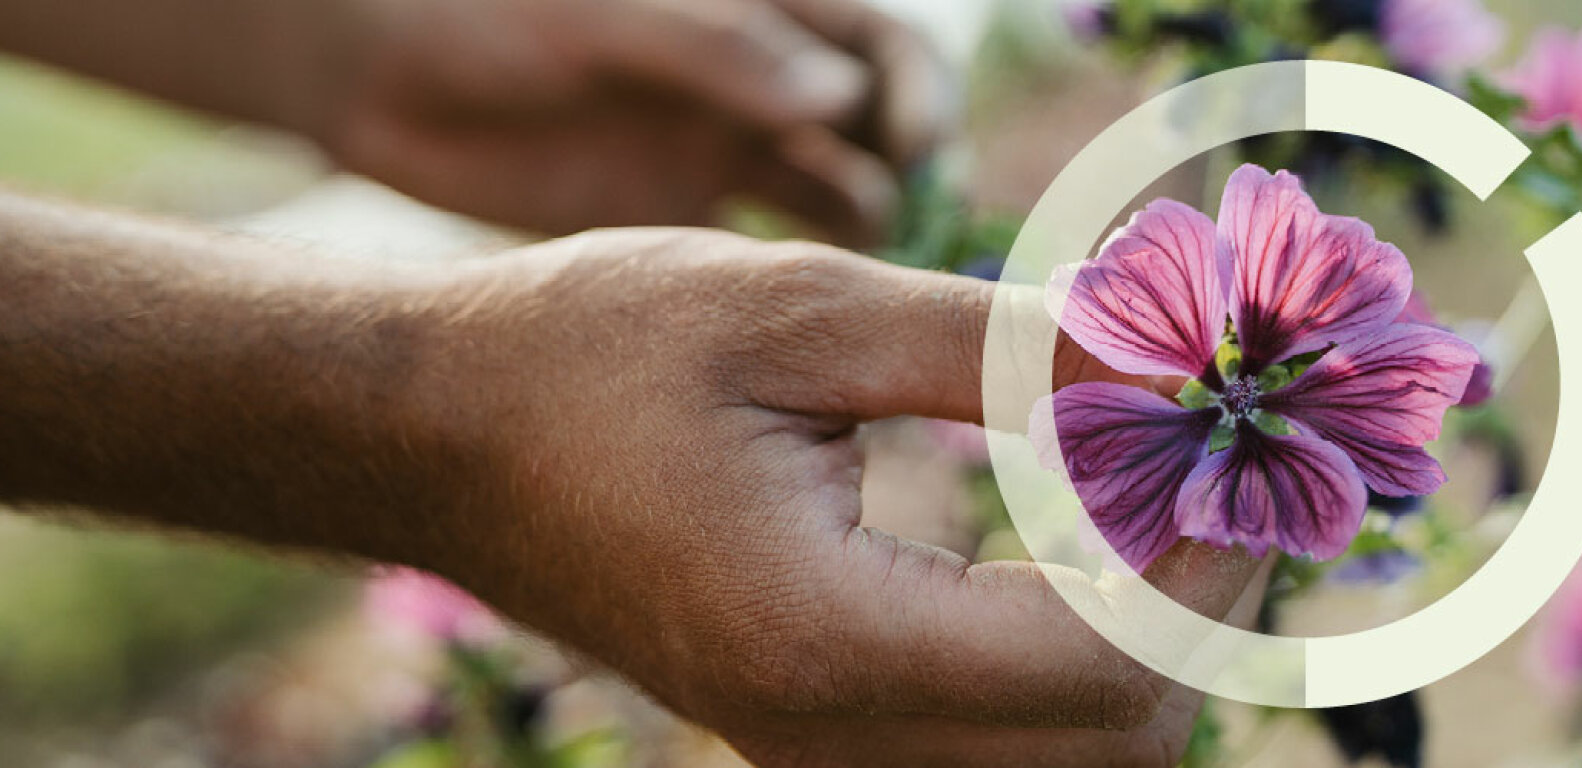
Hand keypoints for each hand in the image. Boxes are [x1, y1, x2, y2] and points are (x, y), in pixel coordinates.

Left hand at [311, 0, 947, 243]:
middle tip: (915, 250)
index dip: (916, 97)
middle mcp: (756, 90)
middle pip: (878, 138)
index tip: (919, 149)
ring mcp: (719, 157)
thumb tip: (836, 99)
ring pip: (833, 203)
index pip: (882, 53)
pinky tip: (799, 337)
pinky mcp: (677, 222)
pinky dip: (795, 293)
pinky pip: (765, 262)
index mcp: (760, 18)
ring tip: (865, 298)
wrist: (377, 72)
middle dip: (909, 185)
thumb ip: (716, 49)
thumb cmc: (490, 12)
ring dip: (862, 245)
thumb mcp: (606, 18)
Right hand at [398, 230, 1266, 765]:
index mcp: (823, 640)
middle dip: (1202, 599)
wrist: (440, 433)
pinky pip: (1005, 741)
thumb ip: (1002, 345)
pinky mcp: (817, 735)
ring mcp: (820, 756)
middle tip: (1205, 453)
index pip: (1110, 665)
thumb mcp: (802, 310)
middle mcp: (828, 738)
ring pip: (1076, 760)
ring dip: (1150, 632)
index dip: (1206, 555)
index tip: (1222, 430)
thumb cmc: (589, 355)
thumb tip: (1170, 360)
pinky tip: (1076, 539)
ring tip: (1148, 484)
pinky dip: (1079, 654)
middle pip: (1120, 740)